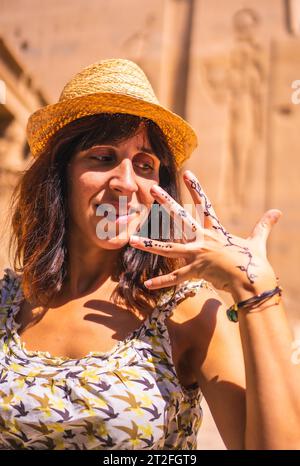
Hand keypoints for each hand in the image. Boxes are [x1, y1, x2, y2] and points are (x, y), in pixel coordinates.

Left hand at [129, 170, 280, 299]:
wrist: (253, 281)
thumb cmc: (254, 262)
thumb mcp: (257, 241)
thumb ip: (263, 226)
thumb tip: (278, 212)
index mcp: (215, 229)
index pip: (204, 204)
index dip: (196, 188)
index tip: (187, 173)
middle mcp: (203, 238)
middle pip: (181, 217)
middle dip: (166, 201)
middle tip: (152, 188)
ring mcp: (197, 255)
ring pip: (168, 248)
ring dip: (149, 244)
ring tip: (131, 239)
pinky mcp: (195, 271)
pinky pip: (175, 277)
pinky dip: (162, 282)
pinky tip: (147, 284)